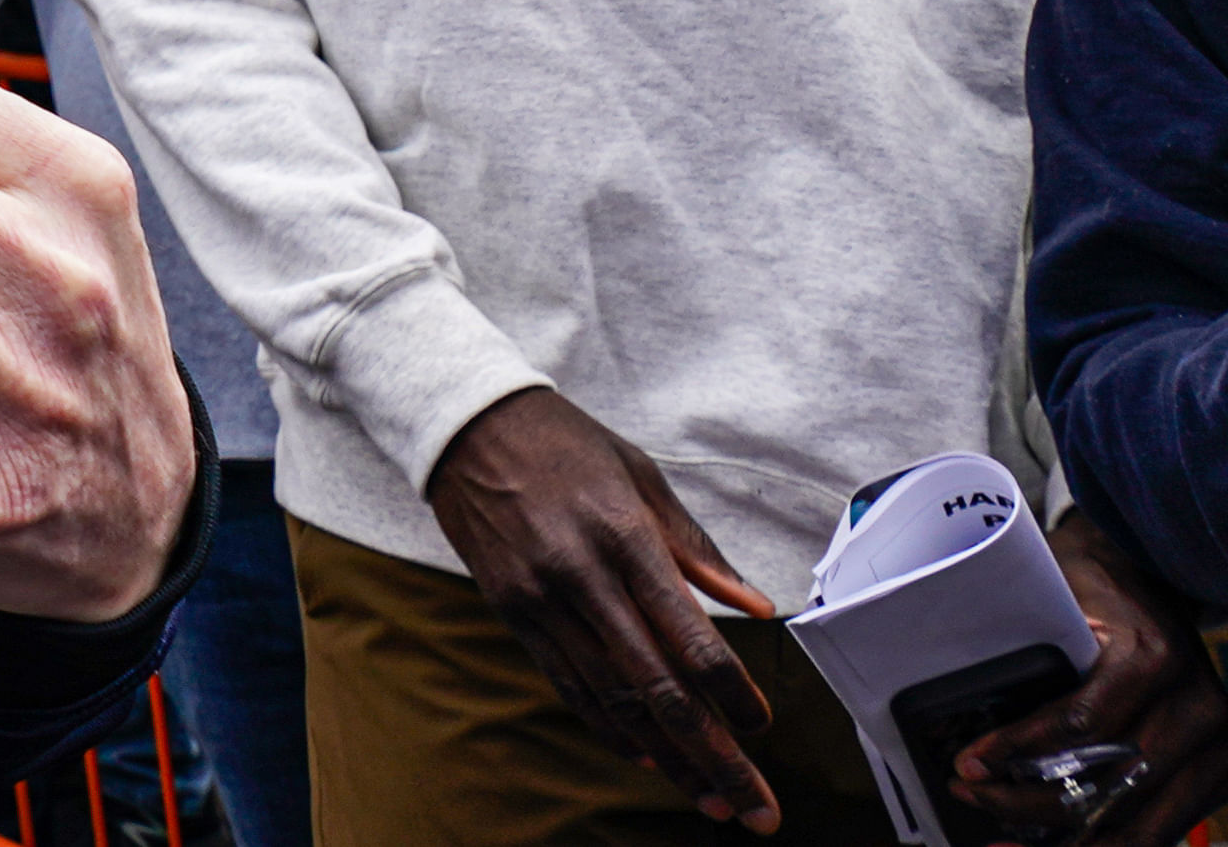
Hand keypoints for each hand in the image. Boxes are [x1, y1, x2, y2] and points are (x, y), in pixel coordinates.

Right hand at [424, 388, 787, 827]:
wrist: (465, 425)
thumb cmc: (565, 443)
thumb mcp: (640, 476)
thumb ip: (696, 547)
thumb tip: (755, 604)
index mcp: (622, 535)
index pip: (688, 635)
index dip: (731, 692)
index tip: (762, 724)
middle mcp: (579, 576)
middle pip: (656, 686)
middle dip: (712, 753)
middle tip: (753, 802)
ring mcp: (540, 599)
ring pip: (611, 698)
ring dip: (665, 755)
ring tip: (707, 794)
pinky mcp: (512, 610)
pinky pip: (566, 683)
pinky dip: (607, 724)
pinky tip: (643, 754)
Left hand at [944, 508, 1227, 845]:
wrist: (1153, 576)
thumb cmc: (1093, 587)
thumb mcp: (1055, 595)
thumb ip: (1024, 646)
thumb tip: (953, 693)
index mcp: (1152, 657)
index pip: (1079, 725)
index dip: (1017, 753)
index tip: (968, 766)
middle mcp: (1196, 705)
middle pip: (1106, 783)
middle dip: (1030, 803)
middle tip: (975, 796)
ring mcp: (1218, 744)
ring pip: (1136, 820)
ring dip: (1068, 837)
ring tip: (1006, 834)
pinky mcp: (1223, 771)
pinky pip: (1162, 825)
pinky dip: (1109, 839)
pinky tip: (1059, 838)